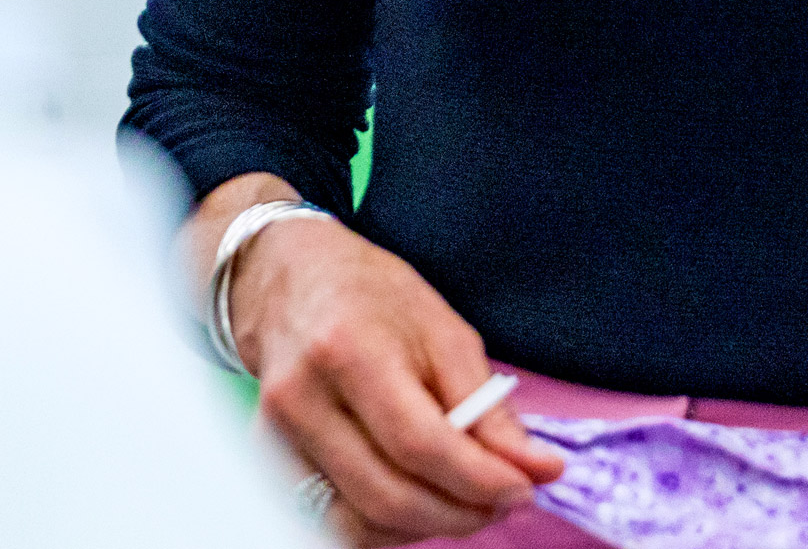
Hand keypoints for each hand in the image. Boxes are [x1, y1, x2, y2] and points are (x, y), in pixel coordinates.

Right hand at [212, 186, 565, 543]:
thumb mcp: (445, 332)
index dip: (479, 479)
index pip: (420, 443)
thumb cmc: (374, 299)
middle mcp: (301, 399)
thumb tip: (538, 469)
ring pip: (357, 522)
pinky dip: (386, 525)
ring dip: (425, 527)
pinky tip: (421, 500)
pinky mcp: (269, 461)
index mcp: (349, 350)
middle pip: (386, 494)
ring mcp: (275, 436)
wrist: (290, 282)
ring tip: (467, 502)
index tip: (525, 488)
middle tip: (504, 501)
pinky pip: (332, 520)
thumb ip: (488, 408)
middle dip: (459, 513)